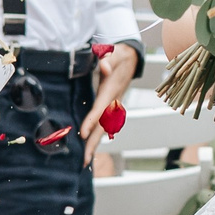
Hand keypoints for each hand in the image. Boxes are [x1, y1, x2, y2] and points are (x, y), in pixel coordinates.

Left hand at [83, 44, 139, 166]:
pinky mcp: (110, 109)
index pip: (101, 108)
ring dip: (94, 144)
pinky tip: (89, 147)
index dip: (92, 121)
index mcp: (112, 90)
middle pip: (104, 126)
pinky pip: (103, 125)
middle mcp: (114, 102)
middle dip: (94, 143)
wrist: (131, 59)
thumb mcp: (116, 53)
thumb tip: (103, 67)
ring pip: (104, 129)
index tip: (83, 133)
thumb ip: (109, 59)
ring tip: (85, 160)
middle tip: (85, 160)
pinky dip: (96, 137)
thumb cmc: (120, 56)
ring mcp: (113, 107)